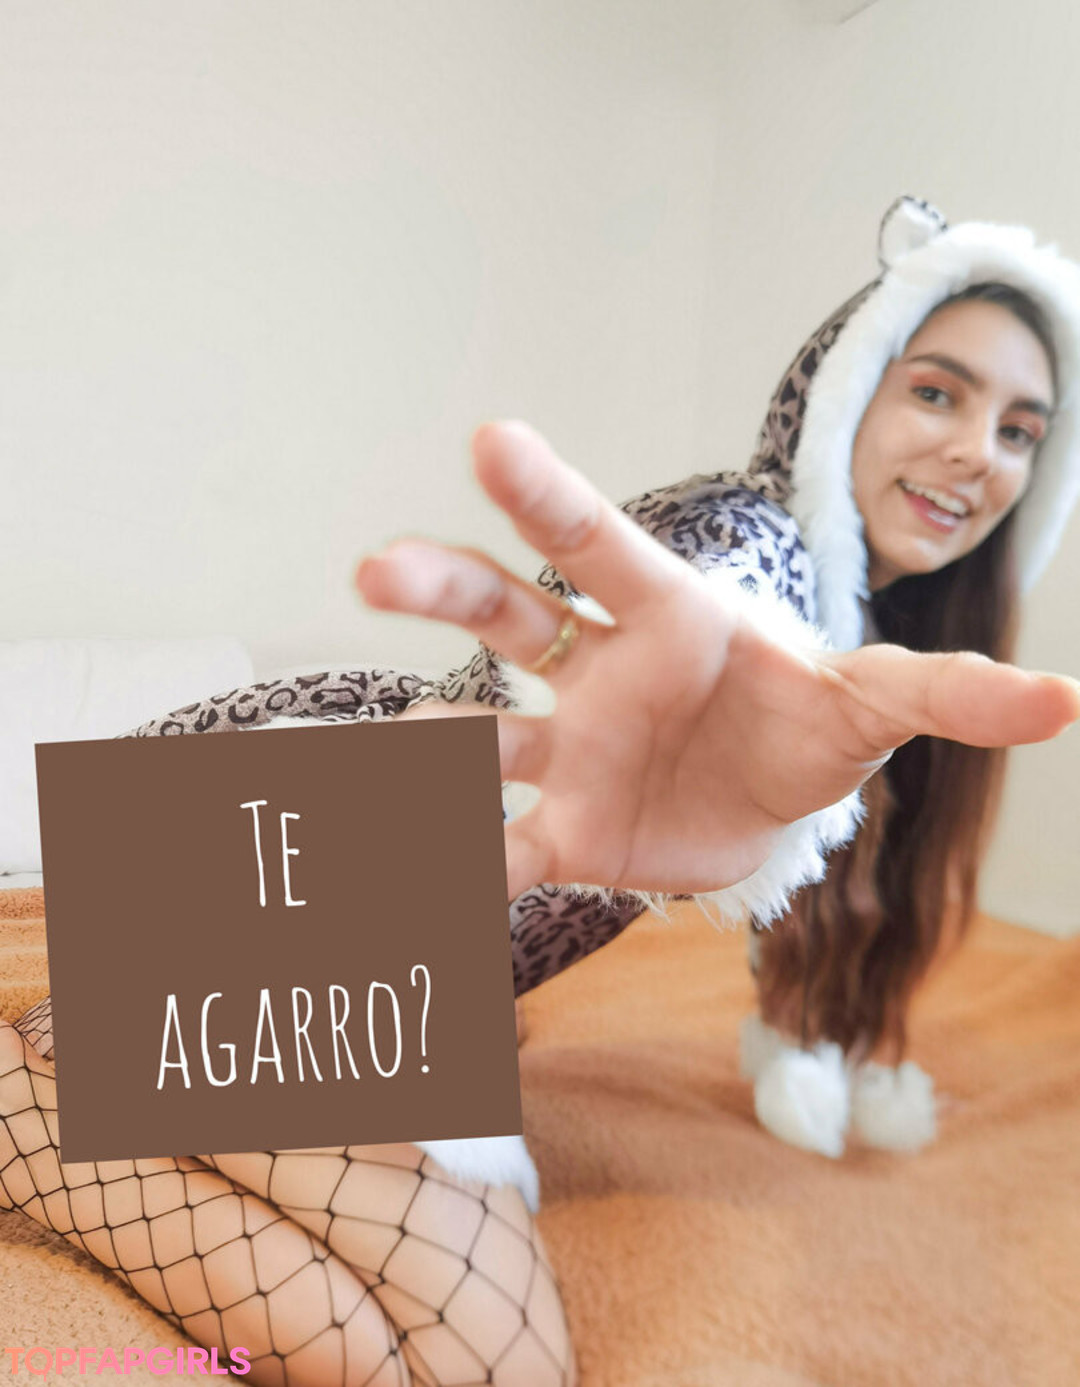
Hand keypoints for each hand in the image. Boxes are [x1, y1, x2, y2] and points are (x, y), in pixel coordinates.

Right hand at [356, 423, 1079, 901]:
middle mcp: (597, 674)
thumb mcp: (874, 708)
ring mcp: (570, 753)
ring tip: (373, 764)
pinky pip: (496, 848)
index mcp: (666, 618)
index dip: (548, 496)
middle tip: (375, 570)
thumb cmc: (804, 725)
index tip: (491, 439)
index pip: (599, 545)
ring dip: (425, 749)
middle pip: (504, 616)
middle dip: (442, 589)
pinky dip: (447, 867)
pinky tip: (391, 878)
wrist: (763, 803)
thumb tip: (1067, 699)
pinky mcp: (565, 832)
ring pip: (478, 739)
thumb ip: (947, 696)